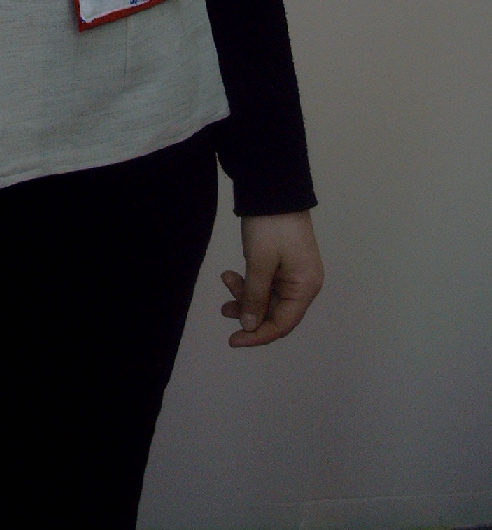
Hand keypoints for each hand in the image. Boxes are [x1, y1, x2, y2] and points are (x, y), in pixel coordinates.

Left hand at [220, 210, 323, 346]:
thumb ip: (254, 297)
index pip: (282, 324)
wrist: (274, 188)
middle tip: (223, 307)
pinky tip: (231, 275)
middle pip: (275, 312)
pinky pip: (266, 283)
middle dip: (248, 311)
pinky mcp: (283, 263)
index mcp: (305, 288)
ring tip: (225, 280)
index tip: (233, 340)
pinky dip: (249, 282)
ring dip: (245, 294)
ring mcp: (294, 274)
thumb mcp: (259, 263)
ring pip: (267, 297)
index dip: (258, 335)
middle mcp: (304, 285)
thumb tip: (249, 327)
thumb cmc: (270, 227)